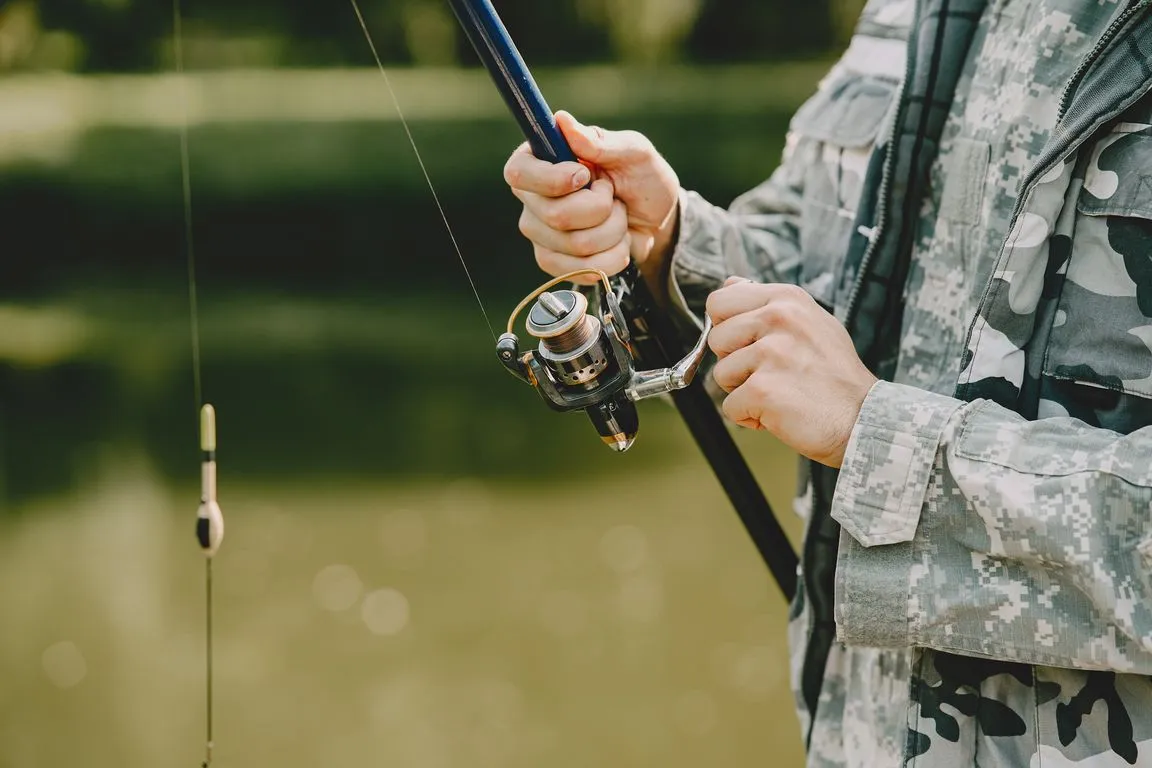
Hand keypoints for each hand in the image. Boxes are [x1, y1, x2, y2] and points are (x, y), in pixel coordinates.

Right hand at [502, 111, 679, 283]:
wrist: (657, 220)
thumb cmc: (642, 177)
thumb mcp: (633, 151)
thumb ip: (599, 141)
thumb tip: (562, 121)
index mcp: (541, 160)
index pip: (519, 172)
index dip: (552, 180)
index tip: (584, 175)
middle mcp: (532, 197)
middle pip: (556, 215)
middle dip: (602, 209)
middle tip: (613, 197)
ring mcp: (539, 232)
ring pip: (576, 245)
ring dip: (613, 233)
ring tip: (618, 218)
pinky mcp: (552, 261)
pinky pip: (580, 269)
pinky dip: (611, 258)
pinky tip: (615, 243)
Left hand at [705, 278, 877, 467]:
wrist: (864, 418)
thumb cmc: (835, 375)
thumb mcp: (809, 322)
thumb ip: (767, 303)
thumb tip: (731, 284)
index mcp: (786, 299)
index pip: (720, 301)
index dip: (727, 327)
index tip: (748, 343)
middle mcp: (778, 319)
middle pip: (716, 338)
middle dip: (734, 361)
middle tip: (770, 373)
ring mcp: (770, 354)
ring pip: (721, 374)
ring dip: (743, 391)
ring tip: (780, 391)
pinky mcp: (762, 389)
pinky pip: (729, 406)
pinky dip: (750, 417)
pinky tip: (779, 412)